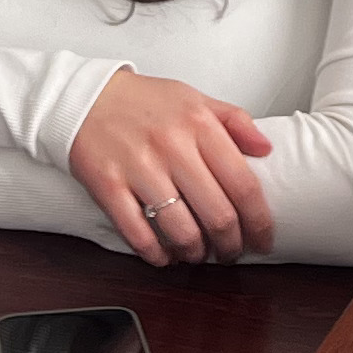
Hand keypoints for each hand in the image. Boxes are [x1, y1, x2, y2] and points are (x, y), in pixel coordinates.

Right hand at [67, 68, 276, 264]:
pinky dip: (156, 254)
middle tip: (231, 252)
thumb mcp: (195, 99)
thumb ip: (235, 121)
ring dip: (195, 253)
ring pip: (181, 230)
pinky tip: (164, 255)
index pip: (243, 184)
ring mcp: (138, 167)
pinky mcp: (108, 185)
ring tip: (198, 254)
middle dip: (230, 245)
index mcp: (198, 124)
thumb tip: (266, 149)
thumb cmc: (145, 102)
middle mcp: (172, 146)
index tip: (263, 238)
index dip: (259, 221)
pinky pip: (138, 233)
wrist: (86, 97)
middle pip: (217, 214)